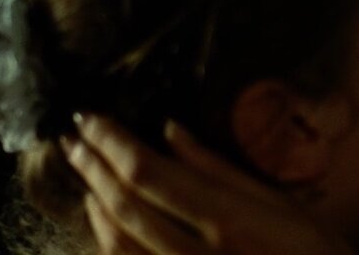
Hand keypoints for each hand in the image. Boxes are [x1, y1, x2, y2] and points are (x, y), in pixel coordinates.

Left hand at [62, 113, 352, 254]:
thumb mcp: (284, 206)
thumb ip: (222, 172)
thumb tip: (173, 131)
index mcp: (229, 220)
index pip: (149, 173)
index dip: (112, 142)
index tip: (92, 118)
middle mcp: (199, 254)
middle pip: (124, 204)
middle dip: (93, 166)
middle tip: (74, 138)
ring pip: (116, 241)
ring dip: (95, 204)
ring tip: (88, 174)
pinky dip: (108, 239)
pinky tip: (106, 220)